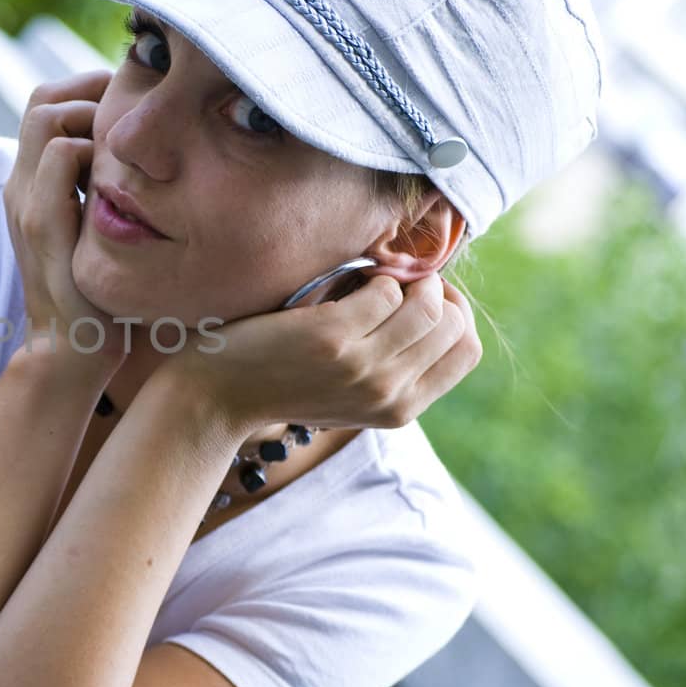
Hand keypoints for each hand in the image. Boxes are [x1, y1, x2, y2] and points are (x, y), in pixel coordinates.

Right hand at [3, 69, 129, 368]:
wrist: (71, 352)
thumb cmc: (99, 296)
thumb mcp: (97, 233)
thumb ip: (103, 196)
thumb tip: (145, 164)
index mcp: (33, 186)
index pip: (47, 104)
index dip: (87, 93)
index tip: (130, 110)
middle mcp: (21, 186)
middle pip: (43, 99)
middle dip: (93, 93)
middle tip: (136, 117)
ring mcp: (28, 203)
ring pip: (47, 115)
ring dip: (93, 118)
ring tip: (127, 152)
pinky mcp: (42, 224)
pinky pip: (61, 156)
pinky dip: (93, 151)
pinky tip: (122, 182)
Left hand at [167, 273, 481, 436]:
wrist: (218, 396)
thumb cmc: (283, 382)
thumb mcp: (352, 394)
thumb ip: (395, 368)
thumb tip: (437, 309)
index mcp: (400, 410)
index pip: (467, 350)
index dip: (455, 314)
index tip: (426, 298)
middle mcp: (389, 393)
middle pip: (453, 324)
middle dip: (434, 292)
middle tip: (399, 283)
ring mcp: (363, 366)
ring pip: (427, 304)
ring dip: (406, 280)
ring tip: (373, 281)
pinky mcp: (334, 337)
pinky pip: (385, 289)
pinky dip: (371, 276)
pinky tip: (345, 282)